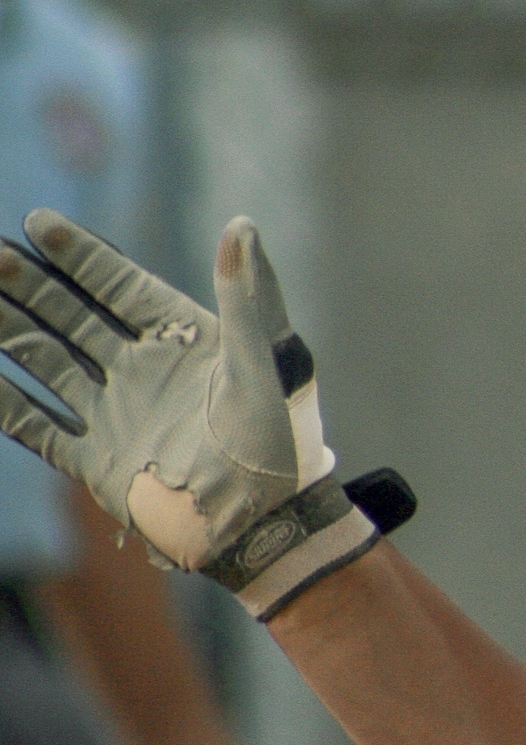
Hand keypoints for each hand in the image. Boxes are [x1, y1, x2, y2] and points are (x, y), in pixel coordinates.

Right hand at [0, 211, 375, 617]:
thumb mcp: (264, 363)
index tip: (37, 221)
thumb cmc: (279, 441)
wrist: (265, 523)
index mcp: (185, 341)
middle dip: (31, 286)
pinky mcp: (99, 461)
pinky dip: (6, 404)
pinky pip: (39, 427)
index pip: (122, 287)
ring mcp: (118, 414)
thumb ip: (247, 297)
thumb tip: (241, 225)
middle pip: (74, 317)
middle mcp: (144, 371)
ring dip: (9, 332)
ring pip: (47, 363)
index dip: (82, 256)